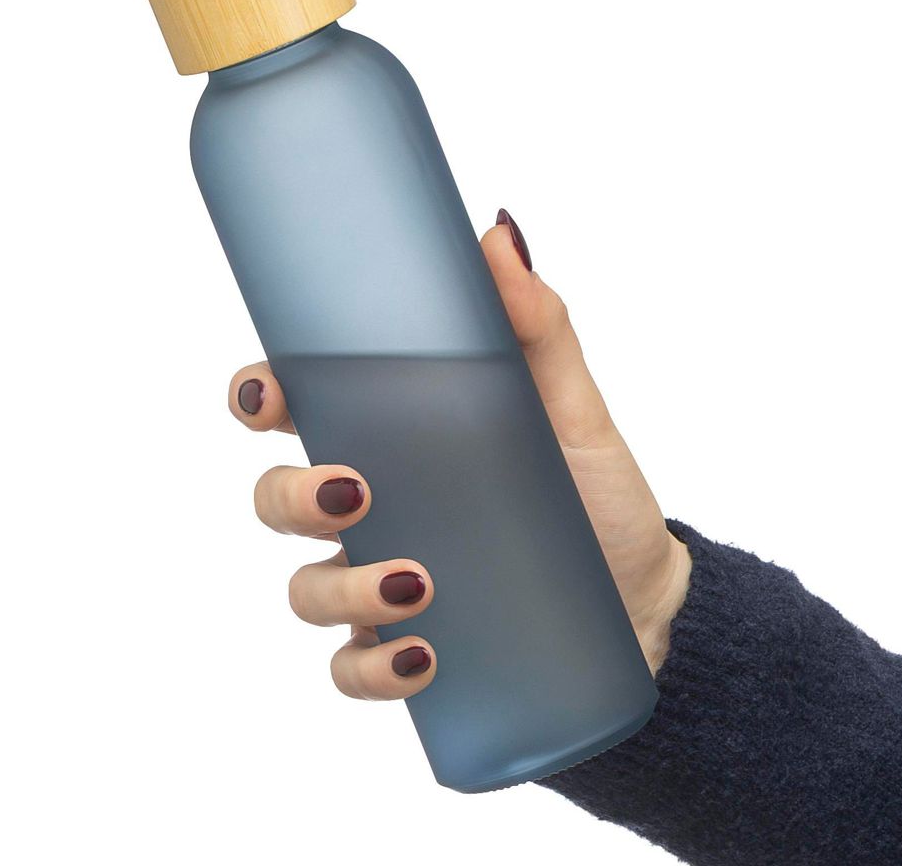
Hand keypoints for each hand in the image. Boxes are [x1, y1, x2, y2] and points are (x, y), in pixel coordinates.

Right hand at [228, 211, 690, 700]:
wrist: (644, 596)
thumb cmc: (597, 494)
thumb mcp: (573, 407)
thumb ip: (538, 326)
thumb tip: (500, 233)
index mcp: (398, 438)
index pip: (298, 411)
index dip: (258, 397)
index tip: (266, 393)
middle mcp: (378, 509)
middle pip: (277, 499)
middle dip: (291, 496)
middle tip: (355, 491)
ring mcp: (385, 582)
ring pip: (306, 589)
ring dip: (341, 589)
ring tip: (418, 584)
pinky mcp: (410, 646)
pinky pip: (353, 668)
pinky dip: (373, 668)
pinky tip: (423, 655)